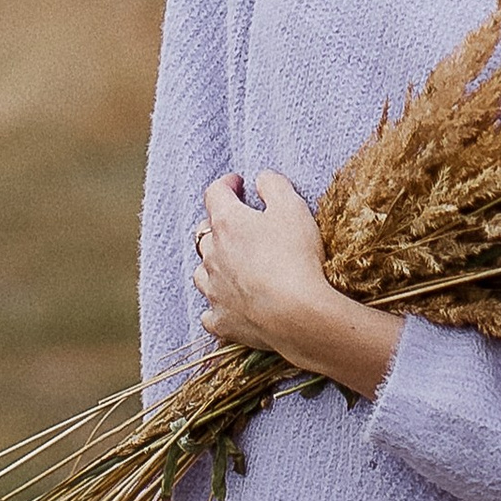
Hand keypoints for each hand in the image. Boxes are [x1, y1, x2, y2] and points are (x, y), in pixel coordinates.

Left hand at [194, 172, 404, 398]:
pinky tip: (227, 304)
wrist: (298, 315)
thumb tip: (261, 179)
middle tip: (234, 223)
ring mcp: (214, 291)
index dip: (227, 184)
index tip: (238, 183)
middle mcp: (212, 255)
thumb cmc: (297, 258)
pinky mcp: (221, 321)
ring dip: (212, 263)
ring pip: (201, 272)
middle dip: (216, 224)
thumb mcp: (293, 207)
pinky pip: (209, 312)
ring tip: (228, 263)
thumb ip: (274, 185)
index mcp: (227, 224)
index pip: (215, 194)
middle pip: (203, 233)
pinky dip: (217, 305)